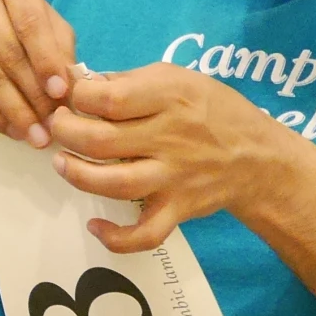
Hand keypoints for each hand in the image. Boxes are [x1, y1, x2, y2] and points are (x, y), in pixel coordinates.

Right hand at [0, 0, 78, 146]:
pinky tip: (10, 129)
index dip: (47, 60)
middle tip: (52, 124)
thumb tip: (72, 84)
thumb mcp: (49, 31)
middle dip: (34, 94)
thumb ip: (61, 50)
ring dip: (15, 110)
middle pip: (8, 51)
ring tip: (35, 134)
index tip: (61, 92)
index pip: (31, 21)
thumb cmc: (20, 31)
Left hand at [45, 63, 301, 252]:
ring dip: (77, 175)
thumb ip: (128, 81)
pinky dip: (116, 237)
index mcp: (170, 97)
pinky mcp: (178, 209)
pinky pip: (145, 233)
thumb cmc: (210, 110)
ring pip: (114, 184)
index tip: (69, 97)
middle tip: (57, 126)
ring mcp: (174, 177)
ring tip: (62, 163)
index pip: (109, 98)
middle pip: (101, 141)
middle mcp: (171, 138)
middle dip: (65, 133)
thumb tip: (76, 81)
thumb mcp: (176, 78)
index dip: (77, 97)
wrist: (258, 157)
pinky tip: (95, 225)